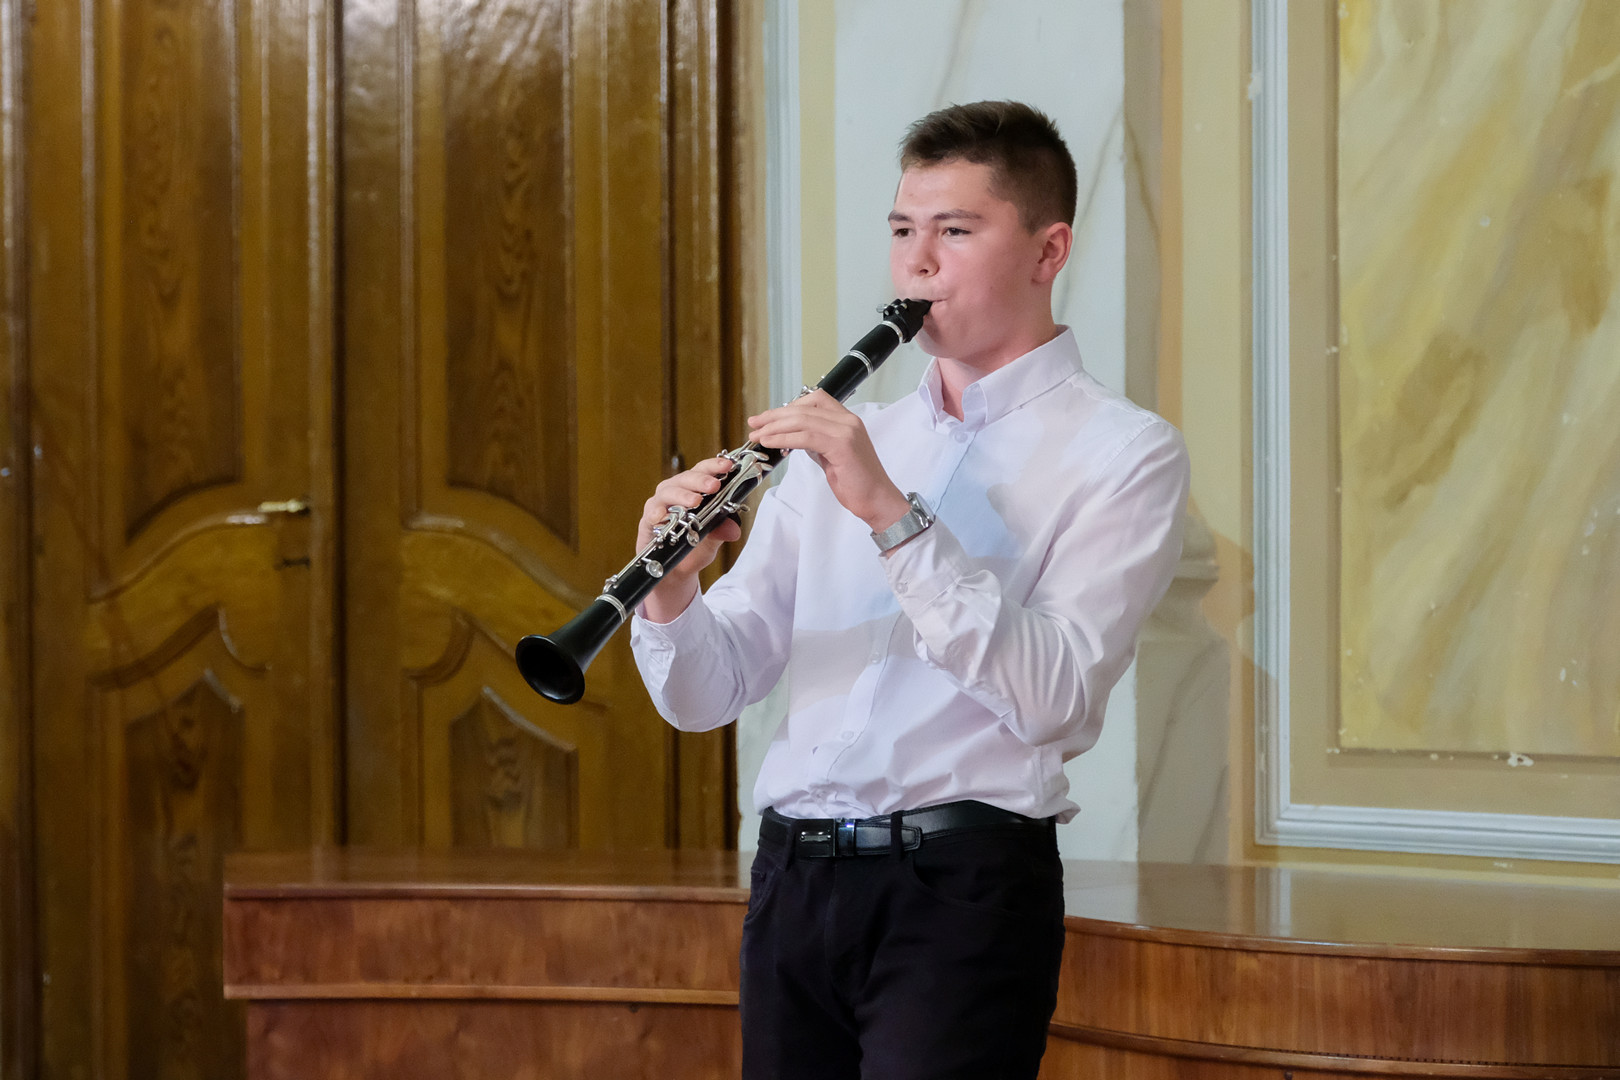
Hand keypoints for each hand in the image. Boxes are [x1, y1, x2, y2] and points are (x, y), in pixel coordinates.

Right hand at [636, 457, 743, 622]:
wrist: (676, 573)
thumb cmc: (694, 548)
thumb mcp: (713, 540)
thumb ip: (722, 531)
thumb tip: (734, 530)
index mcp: (693, 490)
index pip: (703, 471)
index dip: (714, 466)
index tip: (728, 466)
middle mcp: (675, 493)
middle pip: (685, 478)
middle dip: (700, 480)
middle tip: (714, 486)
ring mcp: (660, 505)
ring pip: (668, 491)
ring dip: (682, 495)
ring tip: (695, 501)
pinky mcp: (647, 521)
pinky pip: (650, 513)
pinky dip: (656, 513)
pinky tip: (662, 515)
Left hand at [747, 391, 909, 532]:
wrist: (877, 500)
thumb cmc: (856, 483)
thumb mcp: (832, 456)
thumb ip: (817, 442)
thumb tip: (794, 437)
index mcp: (847, 420)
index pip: (814, 400)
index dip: (788, 406)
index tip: (768, 418)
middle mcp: (848, 421)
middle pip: (804, 408)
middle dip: (775, 415)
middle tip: (754, 423)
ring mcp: (846, 431)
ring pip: (802, 420)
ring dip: (775, 427)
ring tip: (757, 436)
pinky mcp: (842, 446)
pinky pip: (806, 436)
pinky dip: (784, 438)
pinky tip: (770, 443)